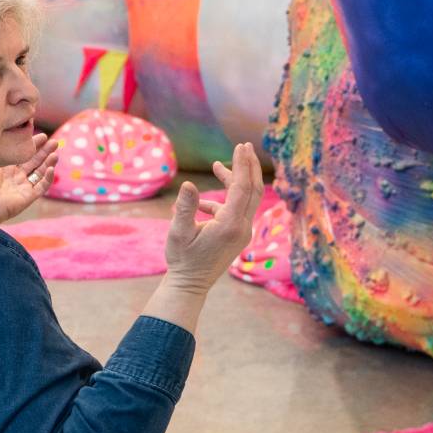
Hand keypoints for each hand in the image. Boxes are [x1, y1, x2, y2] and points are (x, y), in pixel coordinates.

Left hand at [0, 132, 59, 224]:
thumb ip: (3, 153)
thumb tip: (10, 135)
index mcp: (8, 168)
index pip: (25, 155)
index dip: (34, 145)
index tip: (42, 135)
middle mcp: (18, 177)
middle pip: (35, 162)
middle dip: (45, 152)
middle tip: (54, 142)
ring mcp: (24, 186)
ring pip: (41, 173)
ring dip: (49, 163)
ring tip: (55, 154)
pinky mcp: (29, 197)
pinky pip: (42, 186)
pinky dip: (48, 178)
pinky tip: (51, 169)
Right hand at [162, 143, 261, 292]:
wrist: (190, 286)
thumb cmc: (182, 260)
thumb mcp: (178, 232)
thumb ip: (185, 207)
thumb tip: (188, 184)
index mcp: (230, 224)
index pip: (242, 188)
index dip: (241, 165)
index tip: (240, 146)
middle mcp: (241, 227)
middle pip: (253, 190)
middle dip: (249, 167)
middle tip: (244, 146)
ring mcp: (241, 232)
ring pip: (246, 199)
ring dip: (235, 181)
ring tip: (217, 165)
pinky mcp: (237, 236)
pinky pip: (236, 211)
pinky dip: (224, 200)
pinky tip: (202, 203)